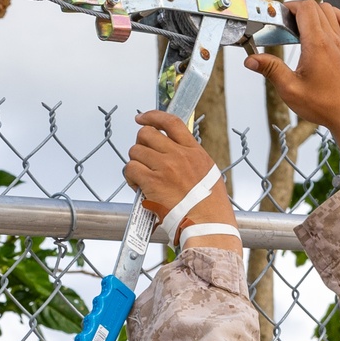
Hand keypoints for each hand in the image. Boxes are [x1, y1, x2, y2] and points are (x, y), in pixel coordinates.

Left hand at [125, 111, 240, 251]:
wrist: (208, 224)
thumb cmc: (210, 207)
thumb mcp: (208, 174)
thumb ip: (191, 160)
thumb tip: (175, 155)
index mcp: (194, 151)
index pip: (171, 122)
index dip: (153, 116)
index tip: (142, 118)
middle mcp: (179, 155)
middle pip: (147, 134)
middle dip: (140, 145)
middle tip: (143, 160)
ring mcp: (165, 167)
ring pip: (135, 151)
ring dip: (134, 163)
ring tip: (141, 178)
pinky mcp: (153, 182)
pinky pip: (130, 169)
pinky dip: (130, 177)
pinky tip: (137, 187)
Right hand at [244, 1, 339, 177]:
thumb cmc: (323, 106)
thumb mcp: (290, 90)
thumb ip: (271, 70)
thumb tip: (251, 60)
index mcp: (317, 44)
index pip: (305, 8)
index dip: (290, 6)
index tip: (281, 16)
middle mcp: (333, 39)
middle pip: (317, 6)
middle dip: (300, 9)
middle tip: (288, 24)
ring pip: (331, 11)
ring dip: (316, 12)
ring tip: (304, 27)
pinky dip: (334, 17)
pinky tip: (325, 27)